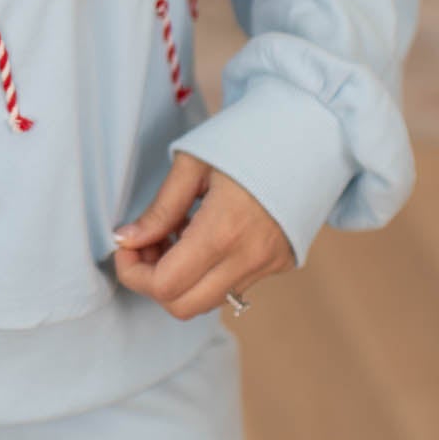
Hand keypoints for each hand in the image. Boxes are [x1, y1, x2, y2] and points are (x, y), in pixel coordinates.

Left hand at [111, 151, 293, 319]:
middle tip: (148, 243)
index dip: (133, 272)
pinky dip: (206, 273)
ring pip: (207, 301)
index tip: (127, 245)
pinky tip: (203, 235)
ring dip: (180, 280)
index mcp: (224, 230)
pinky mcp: (279, 264)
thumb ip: (159, 208)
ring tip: (175, 234)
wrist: (312, 132)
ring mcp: (267, 265)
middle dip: (153, 282)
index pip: (165, 285)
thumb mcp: (194, 163)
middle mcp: (248, 258)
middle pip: (183, 307)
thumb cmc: (249, 138)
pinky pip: (231, 286)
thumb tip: (126, 240)